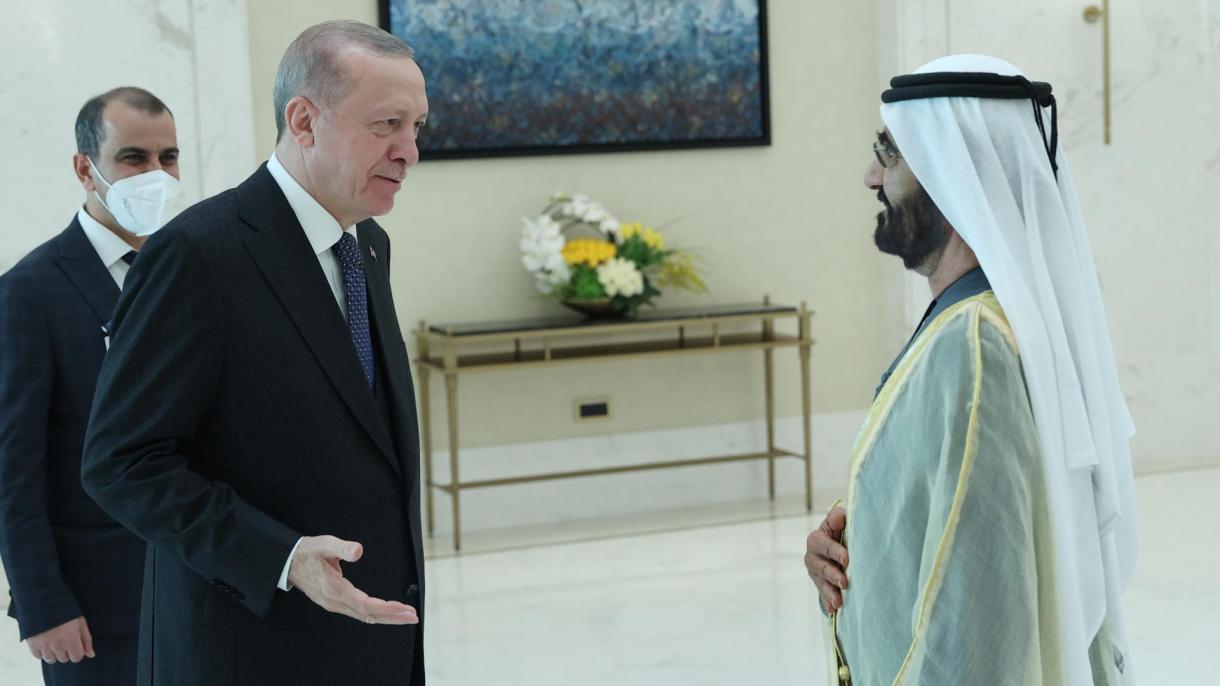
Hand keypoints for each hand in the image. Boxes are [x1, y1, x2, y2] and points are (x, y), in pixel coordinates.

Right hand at [26, 616, 93, 663]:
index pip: (77, 658)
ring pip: (51, 660)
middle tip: (64, 639)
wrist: (44, 602)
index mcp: (71, 640)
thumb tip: (91, 655)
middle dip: (66, 651)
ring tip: (54, 640)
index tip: (74, 643)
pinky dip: (42, 652)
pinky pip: (38, 656)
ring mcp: (44, 646)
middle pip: (64, 659)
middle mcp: (58, 646)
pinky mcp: (32, 645)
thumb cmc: (66, 611)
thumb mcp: (81, 622)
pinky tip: (45, 642)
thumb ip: (87, 640)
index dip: (77, 651)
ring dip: (54, 653)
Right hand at [287, 535, 417, 624]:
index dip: (387, 608)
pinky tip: (386, 614)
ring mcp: (334, 605)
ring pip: (364, 616)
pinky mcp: (334, 603)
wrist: (287, 563)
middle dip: (393, 616)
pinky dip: (375, 615)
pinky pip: (358, 613)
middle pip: (369, 615)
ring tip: (406, 615)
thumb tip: (359, 550)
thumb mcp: (324, 544)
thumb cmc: (307, 552)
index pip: (366, 605)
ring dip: (386, 617)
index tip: (404, 608)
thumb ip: (341, 547)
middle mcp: (335, 602)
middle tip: (413, 616)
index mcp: (335, 590)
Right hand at [805, 506, 848, 611]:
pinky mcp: (819, 584)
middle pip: (822, 566)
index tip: (847, 559)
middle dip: (833, 574)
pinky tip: (833, 610)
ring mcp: (815, 572)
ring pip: (821, 582)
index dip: (836, 551)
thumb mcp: (838, 523)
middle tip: (845, 582)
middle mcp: (812, 555)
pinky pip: (823, 595)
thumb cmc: (841, 531)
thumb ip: (838, 518)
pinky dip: (828, 602)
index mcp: (817, 538)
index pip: (825, 545)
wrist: (836, 546)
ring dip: (830, 592)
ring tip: (838, 601)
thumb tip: (841, 516)